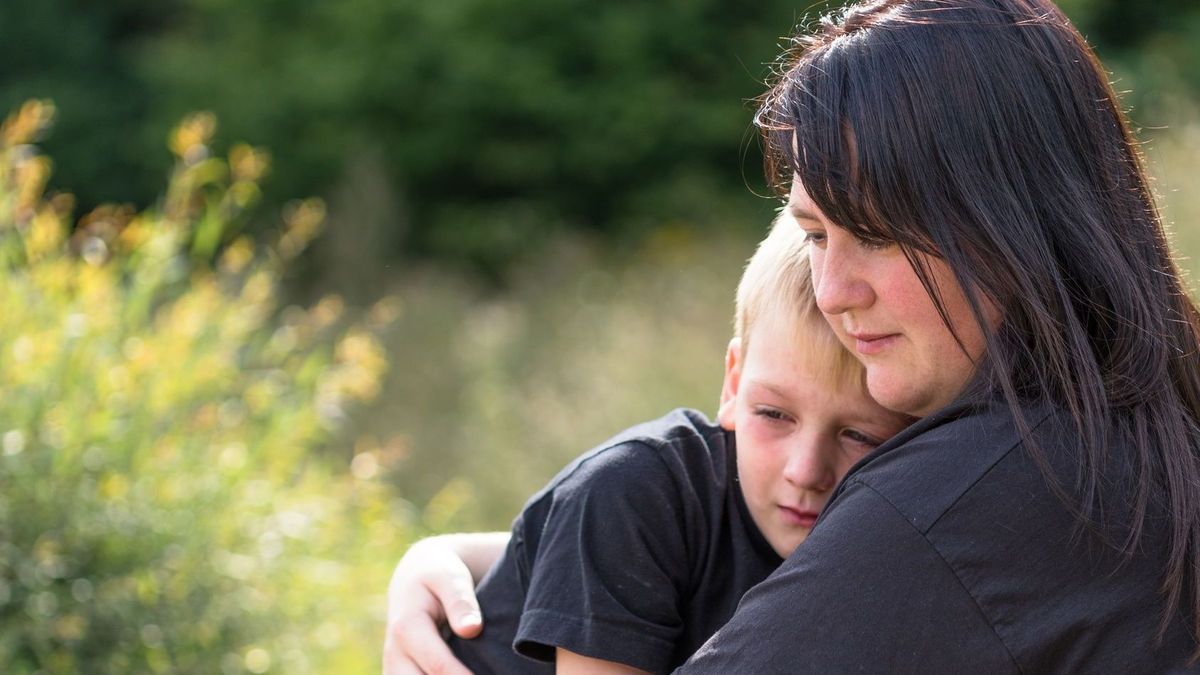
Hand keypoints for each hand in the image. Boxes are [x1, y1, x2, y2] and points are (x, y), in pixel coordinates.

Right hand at [382, 533, 508, 673]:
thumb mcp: (451, 577)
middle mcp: (394, 653)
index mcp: (407, 628)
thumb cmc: (439, 575)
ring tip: (477, 674)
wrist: (414, 576)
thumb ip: (460, 602)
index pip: (437, 666)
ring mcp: (393, 667)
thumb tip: (471, 629)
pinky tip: (467, 673)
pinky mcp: (399, 674)